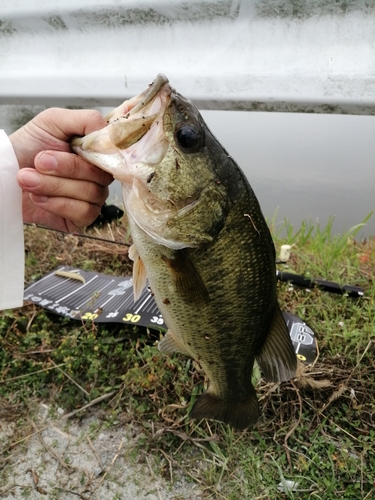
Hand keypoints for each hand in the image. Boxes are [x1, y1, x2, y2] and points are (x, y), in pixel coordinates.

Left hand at [10, 108, 113, 231]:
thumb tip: (111, 133)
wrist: (2, 175)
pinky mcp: (83, 218)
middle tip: (38, 161)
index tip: (72, 147)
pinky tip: (39, 197)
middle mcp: (99, 175)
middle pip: (101, 175)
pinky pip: (84, 212)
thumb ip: (87, 120)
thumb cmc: (27, 147)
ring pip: (91, 193)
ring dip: (54, 185)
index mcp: (96, 151)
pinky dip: (58, 204)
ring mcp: (93, 197)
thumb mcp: (53, 121)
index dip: (98, 152)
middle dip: (65, 168)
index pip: (115, 154)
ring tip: (28, 178)